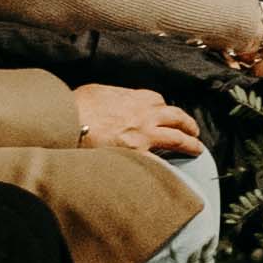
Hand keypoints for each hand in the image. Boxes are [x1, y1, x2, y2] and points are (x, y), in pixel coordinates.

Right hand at [72, 84, 202, 156]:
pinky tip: (174, 171)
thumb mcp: (99, 91)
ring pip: (177, 138)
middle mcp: (146, 114)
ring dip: (190, 143)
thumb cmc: (76, 105)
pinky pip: (160, 160)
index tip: (167, 116)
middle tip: (193, 131)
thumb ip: (114, 97)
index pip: (159, 102)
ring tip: (196, 149)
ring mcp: (144, 133)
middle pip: (177, 117)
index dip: (164, 111)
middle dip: (188, 124)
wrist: (67, 120)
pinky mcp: (136, 152)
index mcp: (137, 97)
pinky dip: (169, 165)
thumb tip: (111, 103)